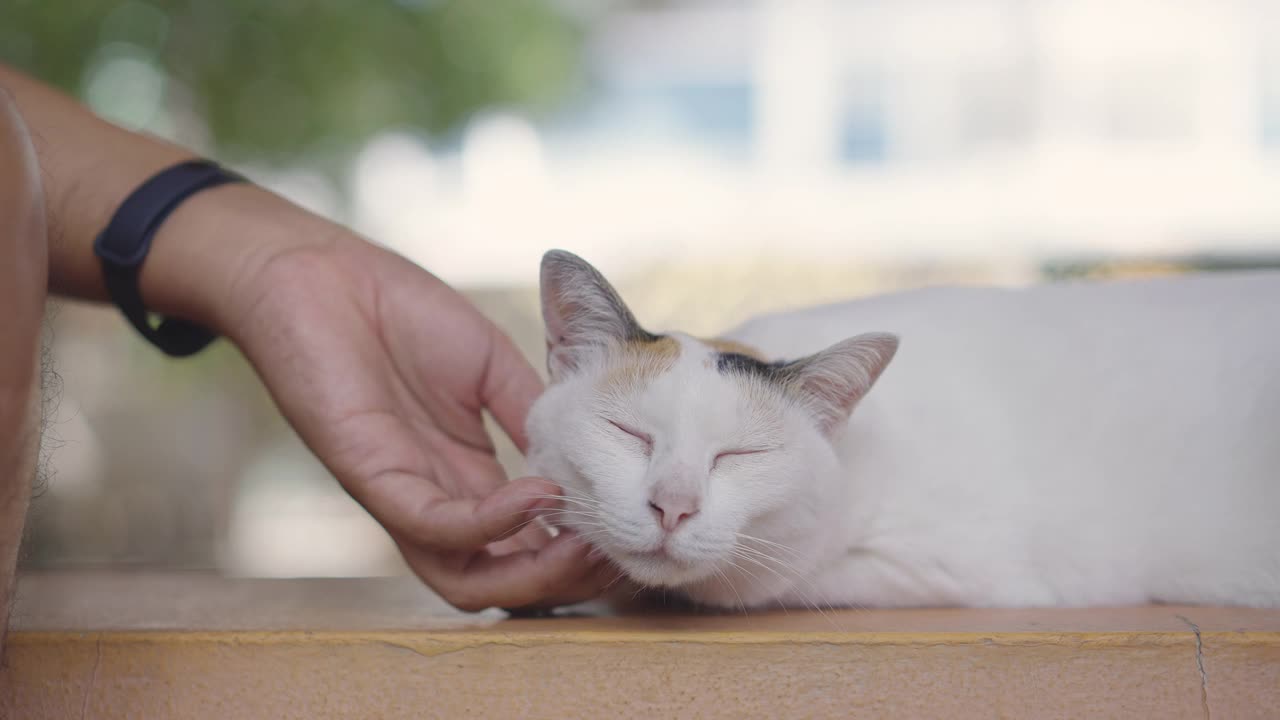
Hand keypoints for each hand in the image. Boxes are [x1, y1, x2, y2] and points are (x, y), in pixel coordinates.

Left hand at [223, 233, 609, 611]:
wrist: (321, 273)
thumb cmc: (400, 313)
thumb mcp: (491, 366)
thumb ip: (535, 414)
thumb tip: (591, 456)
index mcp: (467, 478)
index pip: (528, 545)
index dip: (581, 551)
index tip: (634, 529)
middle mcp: (437, 500)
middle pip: (502, 582)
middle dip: (567, 582)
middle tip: (618, 554)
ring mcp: (403, 495)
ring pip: (468, 579)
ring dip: (534, 575)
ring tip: (587, 544)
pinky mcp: (370, 476)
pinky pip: (434, 526)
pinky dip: (493, 523)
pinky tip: (538, 496)